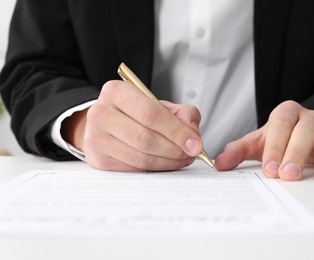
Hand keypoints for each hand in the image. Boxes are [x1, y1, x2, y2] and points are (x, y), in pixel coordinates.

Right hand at [62, 80, 202, 170]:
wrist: (106, 122)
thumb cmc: (135, 113)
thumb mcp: (159, 104)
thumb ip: (182, 113)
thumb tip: (193, 135)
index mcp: (116, 92)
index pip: (150, 114)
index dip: (176, 131)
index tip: (195, 143)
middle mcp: (101, 114)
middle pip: (145, 138)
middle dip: (175, 149)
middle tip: (191, 153)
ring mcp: (96, 138)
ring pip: (140, 158)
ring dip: (168, 162)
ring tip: (182, 159)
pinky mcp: (98, 160)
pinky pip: (134, 169)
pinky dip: (155, 169)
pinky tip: (166, 163)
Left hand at [215, 100, 313, 180]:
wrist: (301, 135)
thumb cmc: (279, 140)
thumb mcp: (258, 144)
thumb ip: (238, 151)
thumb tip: (218, 164)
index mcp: (287, 114)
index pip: (281, 122)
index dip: (276, 144)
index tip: (269, 169)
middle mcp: (310, 119)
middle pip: (308, 127)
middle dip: (298, 151)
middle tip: (289, 175)